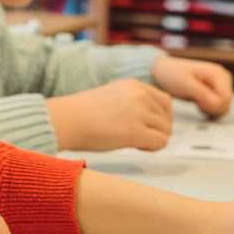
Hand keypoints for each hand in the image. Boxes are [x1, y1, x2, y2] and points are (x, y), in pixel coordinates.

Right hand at [47, 79, 173, 151]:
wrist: (65, 120)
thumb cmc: (80, 113)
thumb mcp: (112, 96)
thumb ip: (132, 102)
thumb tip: (149, 119)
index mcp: (134, 85)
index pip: (165, 101)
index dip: (159, 117)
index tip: (147, 126)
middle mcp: (140, 95)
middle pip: (167, 117)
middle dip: (158, 129)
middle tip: (142, 137)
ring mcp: (139, 113)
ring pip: (166, 131)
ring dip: (155, 139)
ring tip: (136, 143)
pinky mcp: (136, 131)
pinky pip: (161, 142)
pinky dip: (152, 148)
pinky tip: (137, 147)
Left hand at [151, 56, 233, 118]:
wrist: (163, 71)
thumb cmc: (172, 76)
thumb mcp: (186, 86)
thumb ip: (203, 95)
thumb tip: (218, 105)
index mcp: (218, 74)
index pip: (226, 99)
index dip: (212, 106)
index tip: (198, 103)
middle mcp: (223, 77)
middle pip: (226, 103)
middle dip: (211, 108)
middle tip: (195, 102)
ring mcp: (221, 83)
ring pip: (224, 106)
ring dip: (210, 109)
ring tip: (196, 101)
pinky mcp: (217, 90)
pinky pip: (219, 106)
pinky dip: (210, 109)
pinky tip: (199, 104)